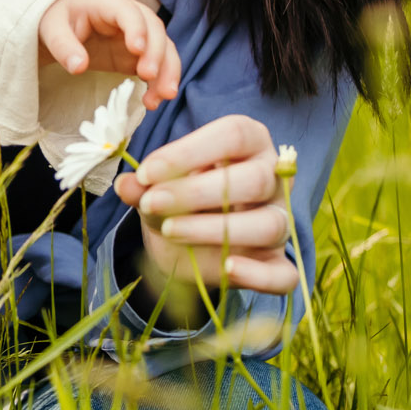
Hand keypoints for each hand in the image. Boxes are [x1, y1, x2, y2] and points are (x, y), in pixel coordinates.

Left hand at [38, 0, 180, 106]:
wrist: (65, 17)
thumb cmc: (59, 16)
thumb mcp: (52, 27)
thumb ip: (64, 46)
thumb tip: (78, 67)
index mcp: (108, 2)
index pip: (128, 11)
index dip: (136, 28)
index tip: (136, 49)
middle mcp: (131, 15)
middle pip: (154, 29)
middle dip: (156, 53)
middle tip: (148, 76)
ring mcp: (139, 35)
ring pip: (164, 48)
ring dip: (167, 72)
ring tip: (162, 96)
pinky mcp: (139, 55)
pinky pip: (157, 66)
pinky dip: (160, 83)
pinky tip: (154, 101)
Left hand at [113, 115, 299, 321]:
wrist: (187, 243)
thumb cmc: (179, 200)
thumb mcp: (158, 188)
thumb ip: (145, 186)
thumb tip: (126, 185)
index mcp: (250, 143)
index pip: (234, 135)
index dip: (189, 151)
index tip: (147, 172)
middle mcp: (274, 178)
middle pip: (254, 179)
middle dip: (198, 191)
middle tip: (153, 203)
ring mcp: (281, 221)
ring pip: (269, 224)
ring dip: (216, 230)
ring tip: (171, 231)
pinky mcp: (278, 262)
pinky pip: (284, 273)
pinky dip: (259, 275)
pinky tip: (228, 268)